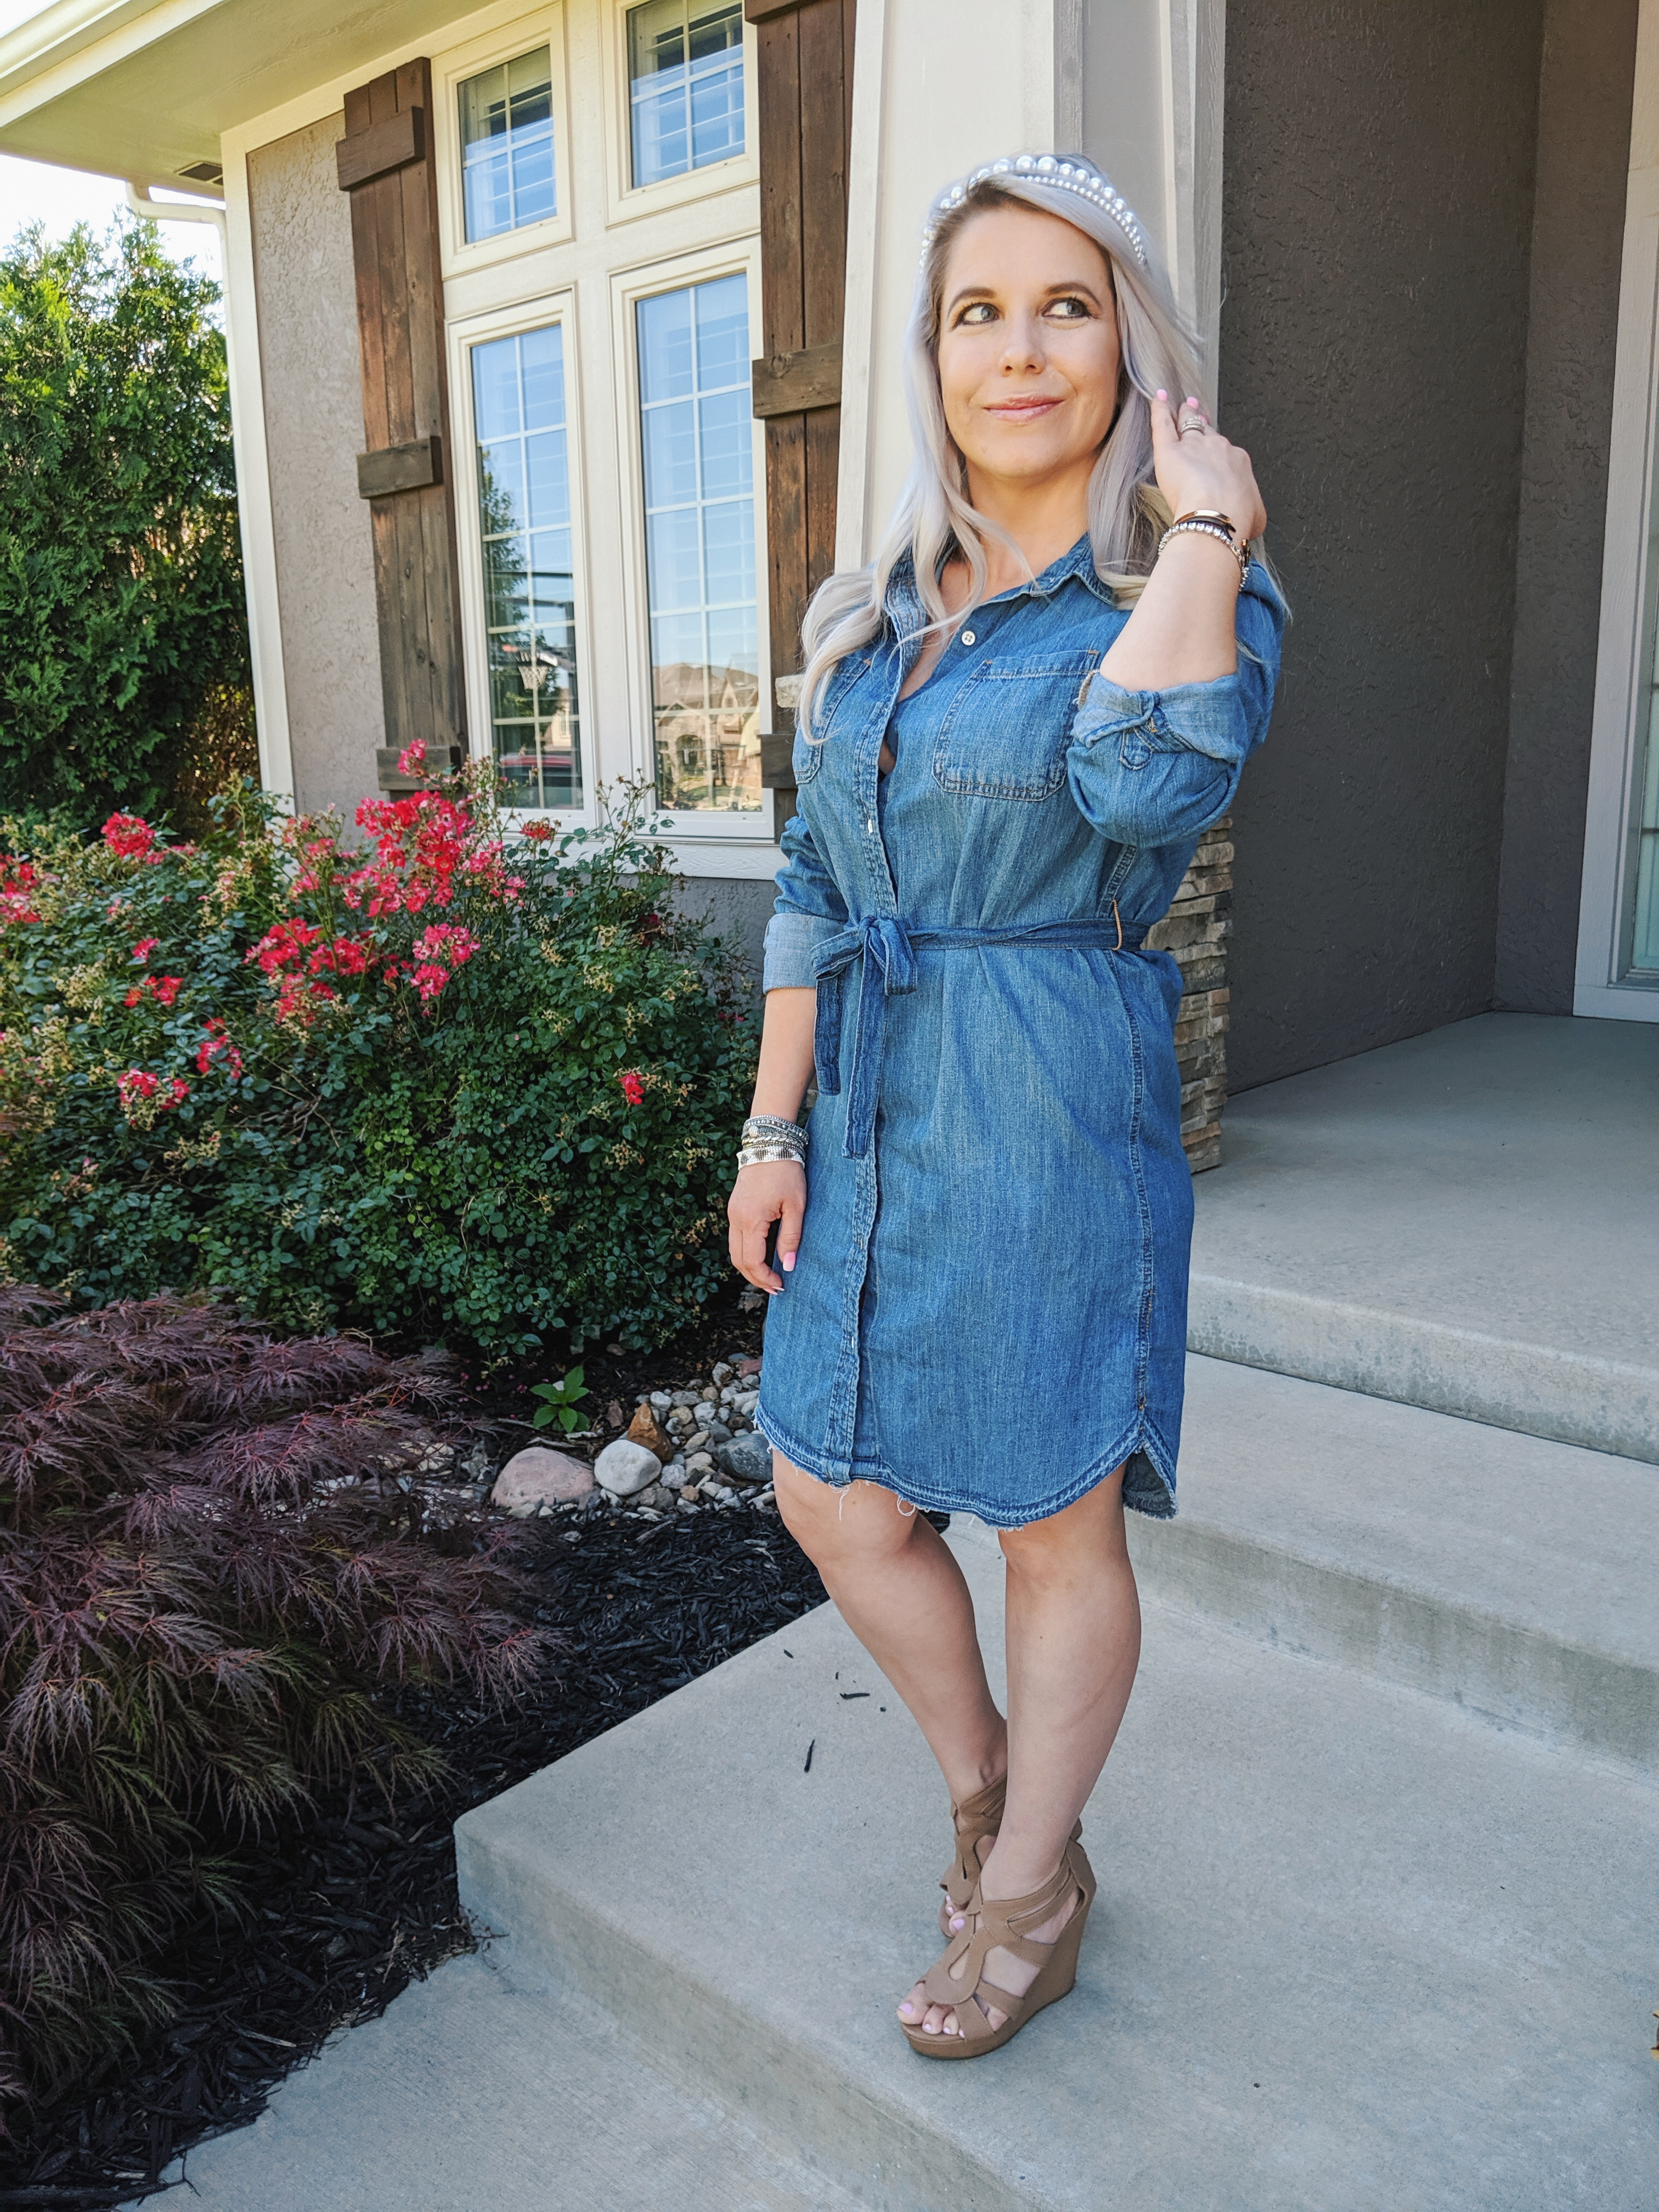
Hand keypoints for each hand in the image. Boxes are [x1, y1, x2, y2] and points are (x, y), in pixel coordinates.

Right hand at [728, 1158, 805, 1293]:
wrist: (769, 1145)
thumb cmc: (786, 1173)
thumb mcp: (796, 1206)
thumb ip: (791, 1238)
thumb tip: (788, 1266)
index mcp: (751, 1220)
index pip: (752, 1261)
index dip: (765, 1279)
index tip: (781, 1285)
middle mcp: (736, 1219)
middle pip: (738, 1260)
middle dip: (755, 1278)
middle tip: (775, 1288)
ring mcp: (732, 1213)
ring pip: (734, 1251)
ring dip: (749, 1267)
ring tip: (768, 1276)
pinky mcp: (734, 1209)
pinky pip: (735, 1238)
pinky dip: (746, 1252)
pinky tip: (761, 1256)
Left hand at [1150, 391, 1266, 541]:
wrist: (1220, 515)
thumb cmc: (1237, 518)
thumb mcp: (1254, 516)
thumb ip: (1251, 511)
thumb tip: (1251, 518)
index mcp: (1237, 463)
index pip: (1225, 454)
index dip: (1218, 453)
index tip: (1216, 455)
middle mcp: (1218, 448)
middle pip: (1208, 433)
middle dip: (1203, 426)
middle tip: (1199, 418)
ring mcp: (1194, 445)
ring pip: (1188, 424)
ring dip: (1186, 414)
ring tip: (1183, 406)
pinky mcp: (1170, 450)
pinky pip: (1163, 424)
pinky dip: (1160, 410)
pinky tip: (1158, 399)